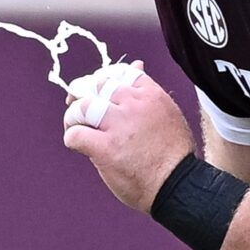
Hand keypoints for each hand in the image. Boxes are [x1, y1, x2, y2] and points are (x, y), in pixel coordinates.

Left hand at [62, 68, 193, 209]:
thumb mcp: (168, 113)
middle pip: (97, 86)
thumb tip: (137, 65)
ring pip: (83, 107)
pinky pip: (75, 134)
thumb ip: (148, 92)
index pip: (119, 73)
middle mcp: (134, 105)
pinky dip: (72, 138)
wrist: (178, 185)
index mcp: (151, 95)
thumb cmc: (174, 154)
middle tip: (81, 109)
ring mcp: (118, 125)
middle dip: (84, 95)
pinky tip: (79, 145)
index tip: (100, 93)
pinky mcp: (105, 148)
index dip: (104, 81)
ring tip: (77, 127)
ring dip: (74, 117)